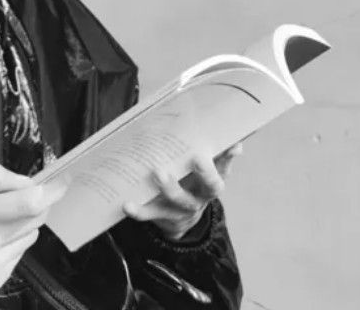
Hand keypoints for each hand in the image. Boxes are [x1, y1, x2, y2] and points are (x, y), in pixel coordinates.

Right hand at [0, 162, 67, 309]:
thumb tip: (29, 182)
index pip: (28, 202)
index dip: (51, 190)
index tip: (63, 181)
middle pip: (35, 218)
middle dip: (37, 203)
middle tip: (24, 196)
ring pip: (30, 235)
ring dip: (23, 223)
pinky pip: (19, 254)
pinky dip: (13, 243)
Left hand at [122, 143, 242, 240]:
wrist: (178, 219)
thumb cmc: (189, 182)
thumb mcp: (201, 169)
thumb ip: (213, 153)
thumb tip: (233, 140)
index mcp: (211, 182)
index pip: (225, 169)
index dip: (229, 159)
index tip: (232, 147)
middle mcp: (201, 196)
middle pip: (209, 188)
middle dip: (204, 174)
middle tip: (196, 158)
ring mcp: (182, 208)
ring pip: (179, 201)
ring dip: (170, 187)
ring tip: (158, 172)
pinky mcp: (162, 216)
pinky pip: (151, 214)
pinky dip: (139, 211)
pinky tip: (127, 204)